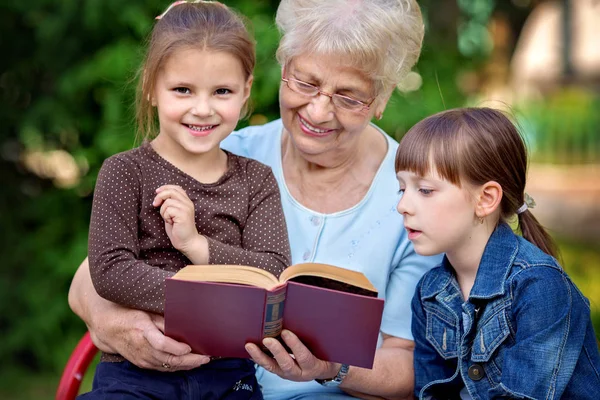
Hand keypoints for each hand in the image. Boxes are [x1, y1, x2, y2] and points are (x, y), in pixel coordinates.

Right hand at [90, 304, 209, 370]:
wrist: (109, 328)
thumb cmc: (130, 315)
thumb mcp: (147, 312)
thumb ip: (163, 319)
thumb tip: (183, 324)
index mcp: (143, 331)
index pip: (161, 344)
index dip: (176, 348)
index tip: (189, 347)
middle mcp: (142, 348)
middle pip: (168, 359)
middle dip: (189, 360)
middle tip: (205, 358)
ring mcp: (142, 358)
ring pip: (167, 366)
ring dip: (186, 365)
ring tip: (201, 361)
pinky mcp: (143, 364)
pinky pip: (162, 368)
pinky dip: (177, 367)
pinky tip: (188, 364)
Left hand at [153, 185, 202, 254]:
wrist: (187, 241)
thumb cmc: (178, 228)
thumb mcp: (174, 213)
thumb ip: (171, 203)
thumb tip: (160, 194)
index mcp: (186, 201)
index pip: (176, 188)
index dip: (165, 187)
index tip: (157, 192)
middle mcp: (188, 203)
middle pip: (171, 191)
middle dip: (160, 196)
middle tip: (155, 204)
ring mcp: (186, 208)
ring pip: (168, 202)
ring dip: (163, 211)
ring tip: (168, 219)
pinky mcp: (183, 215)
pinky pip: (168, 210)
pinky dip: (166, 217)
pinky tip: (171, 222)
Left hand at [245, 329, 340, 381]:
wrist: (325, 369)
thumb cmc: (326, 354)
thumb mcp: (326, 348)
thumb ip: (318, 338)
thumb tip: (310, 316)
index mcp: (312, 366)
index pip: (304, 357)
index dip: (294, 345)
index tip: (285, 332)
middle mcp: (299, 373)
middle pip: (286, 364)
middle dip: (276, 351)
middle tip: (267, 339)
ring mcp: (287, 374)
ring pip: (272, 367)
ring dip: (260, 356)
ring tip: (250, 346)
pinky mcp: (279, 372)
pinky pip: (267, 366)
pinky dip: (258, 358)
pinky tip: (250, 349)